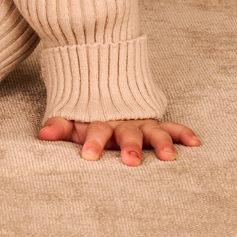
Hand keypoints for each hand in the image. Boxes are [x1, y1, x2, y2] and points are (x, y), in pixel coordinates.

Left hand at [38, 117, 200, 165]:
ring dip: (160, 143)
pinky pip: (171, 127)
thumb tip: (42, 135)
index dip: (92, 143)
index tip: (88, 156)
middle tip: (130, 160)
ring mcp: (140, 123)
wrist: (100, 76)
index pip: (95, 132)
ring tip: (168, 157)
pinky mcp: (155, 123)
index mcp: (99, 123)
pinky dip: (182, 132)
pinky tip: (194, 142)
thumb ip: (58, 125)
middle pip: (126, 134)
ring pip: (152, 132)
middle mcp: (121, 124)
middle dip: (129, 147)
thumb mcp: (70, 117)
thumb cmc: (84, 110)